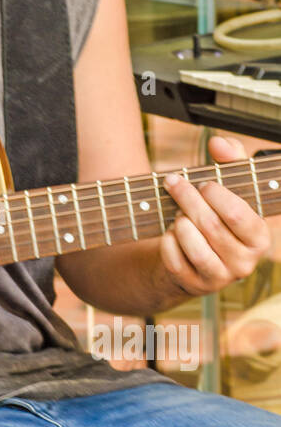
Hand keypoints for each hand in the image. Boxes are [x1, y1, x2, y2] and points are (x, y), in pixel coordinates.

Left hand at [159, 135, 270, 296]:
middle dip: (187, 199)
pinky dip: (167, 242)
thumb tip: (218, 142)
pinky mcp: (194, 285)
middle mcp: (244, 262)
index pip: (238, 214)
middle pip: (211, 225)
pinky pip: (175, 260)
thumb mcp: (229, 183)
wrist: (194, 252)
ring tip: (178, 213)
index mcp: (259, 237)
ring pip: (193, 244)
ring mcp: (219, 277)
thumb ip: (231, 158)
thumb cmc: (216, 212)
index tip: (203, 183)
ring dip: (179, 222)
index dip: (216, 195)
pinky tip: (169, 233)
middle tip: (174, 183)